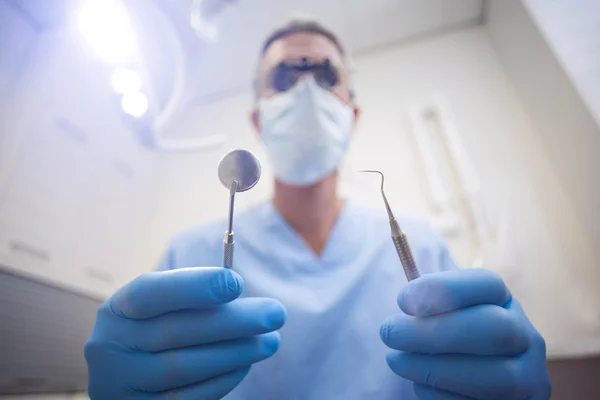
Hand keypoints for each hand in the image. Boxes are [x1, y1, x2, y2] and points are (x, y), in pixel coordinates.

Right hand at [85, 267, 285, 398]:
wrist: (125, 375)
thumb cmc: (154, 330)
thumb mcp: (159, 307)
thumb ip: (191, 297)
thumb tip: (235, 289)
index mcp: (118, 310)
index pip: (152, 293)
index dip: (194, 286)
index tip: (237, 283)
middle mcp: (112, 347)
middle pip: (175, 332)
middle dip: (232, 322)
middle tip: (274, 313)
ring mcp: (123, 384)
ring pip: (183, 368)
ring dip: (234, 352)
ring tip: (270, 341)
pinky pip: (188, 398)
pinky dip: (222, 379)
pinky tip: (245, 364)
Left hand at [380, 269, 550, 399]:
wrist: (476, 386)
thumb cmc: (450, 342)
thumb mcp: (445, 316)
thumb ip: (430, 305)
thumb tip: (409, 301)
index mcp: (504, 302)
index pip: (488, 284)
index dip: (445, 288)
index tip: (403, 300)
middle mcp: (525, 337)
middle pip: (493, 327)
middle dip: (434, 331)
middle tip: (390, 332)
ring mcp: (528, 377)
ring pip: (493, 375)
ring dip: (433, 368)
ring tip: (396, 360)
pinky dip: (441, 395)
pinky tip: (420, 384)